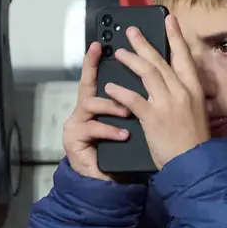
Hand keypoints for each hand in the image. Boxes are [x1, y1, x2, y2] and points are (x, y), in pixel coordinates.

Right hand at [63, 41, 131, 180]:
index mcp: (100, 105)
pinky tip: (124, 134)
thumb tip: (152, 84)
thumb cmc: (122, 152)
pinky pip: (93, 128)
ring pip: (90, 104)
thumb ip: (135, 105)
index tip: (98, 44)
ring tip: (127, 112)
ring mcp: (77, 124)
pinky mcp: (74, 139)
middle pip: (87, 85)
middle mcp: (84, 111)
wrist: (109, 183)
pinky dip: (110, 130)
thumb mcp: (131, 124)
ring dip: (111, 107)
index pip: (98, 78)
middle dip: (94, 71)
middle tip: (111, 63)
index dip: (95, 61)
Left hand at [104, 14, 210, 169]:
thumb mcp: (197, 113)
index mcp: (194, 90)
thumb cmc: (195, 141)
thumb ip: (186, 96)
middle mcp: (182, 92)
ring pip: (147, 73)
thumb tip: (177, 83)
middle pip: (160, 61)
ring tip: (118, 53)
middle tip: (131, 32)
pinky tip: (110, 86)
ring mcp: (167, 104)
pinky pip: (133, 99)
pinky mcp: (153, 118)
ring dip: (131, 60)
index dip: (176, 36)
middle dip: (144, 44)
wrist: (194, 163)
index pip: (184, 57)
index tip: (169, 20)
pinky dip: (120, 91)